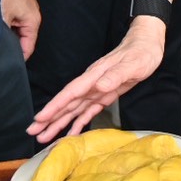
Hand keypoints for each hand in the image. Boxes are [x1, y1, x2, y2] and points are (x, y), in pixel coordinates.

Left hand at [2, 0, 39, 59]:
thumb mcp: (2, 18)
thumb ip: (4, 37)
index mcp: (33, 21)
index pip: (27, 49)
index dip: (16, 60)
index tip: (3, 66)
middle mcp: (31, 15)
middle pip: (22, 40)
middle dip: (9, 47)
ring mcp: (24, 8)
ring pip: (15, 30)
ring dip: (4, 35)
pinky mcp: (16, 2)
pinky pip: (11, 20)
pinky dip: (2, 25)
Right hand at [28, 20, 166, 142]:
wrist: (147, 44)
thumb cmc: (141, 52)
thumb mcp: (132, 64)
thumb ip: (116, 75)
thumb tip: (99, 86)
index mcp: (95, 75)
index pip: (71, 93)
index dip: (55, 106)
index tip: (40, 118)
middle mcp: (92, 83)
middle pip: (67, 103)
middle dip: (50, 118)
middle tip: (33, 132)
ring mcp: (97, 89)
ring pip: (74, 109)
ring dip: (59, 122)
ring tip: (44, 136)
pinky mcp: (105, 94)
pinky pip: (88, 110)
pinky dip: (79, 122)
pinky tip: (71, 133)